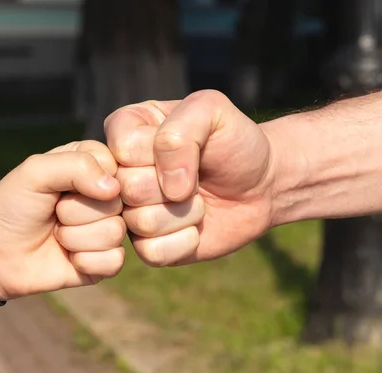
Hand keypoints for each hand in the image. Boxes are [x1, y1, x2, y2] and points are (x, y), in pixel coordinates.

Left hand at [0, 141, 125, 300]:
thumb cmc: (12, 206)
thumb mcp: (36, 171)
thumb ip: (76, 166)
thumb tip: (114, 189)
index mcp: (93, 165)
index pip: (115, 166)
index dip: (87, 180)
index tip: (60, 187)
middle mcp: (105, 196)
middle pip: (115, 202)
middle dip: (75, 211)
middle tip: (54, 214)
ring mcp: (108, 228)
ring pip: (115, 232)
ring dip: (75, 237)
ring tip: (57, 235)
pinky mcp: (106, 260)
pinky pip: (114, 260)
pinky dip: (85, 261)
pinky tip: (68, 258)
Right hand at [106, 90, 275, 265]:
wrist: (261, 184)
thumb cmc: (234, 142)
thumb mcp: (212, 111)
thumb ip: (181, 130)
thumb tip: (169, 188)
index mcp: (126, 129)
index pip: (123, 148)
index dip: (161, 153)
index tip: (188, 145)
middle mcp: (120, 171)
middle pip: (129, 188)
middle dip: (176, 185)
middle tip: (195, 178)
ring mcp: (130, 209)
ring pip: (140, 222)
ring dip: (184, 213)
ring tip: (197, 199)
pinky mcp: (146, 244)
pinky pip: (152, 252)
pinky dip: (185, 241)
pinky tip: (196, 227)